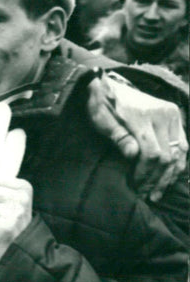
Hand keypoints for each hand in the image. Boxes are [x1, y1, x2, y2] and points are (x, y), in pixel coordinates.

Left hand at [87, 74, 187, 201]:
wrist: (107, 86)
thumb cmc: (101, 106)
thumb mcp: (101, 121)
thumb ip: (117, 137)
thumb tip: (133, 155)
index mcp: (143, 116)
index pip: (152, 153)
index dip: (145, 173)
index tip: (135, 185)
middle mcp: (163, 114)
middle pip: (168, 155)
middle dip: (157, 179)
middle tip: (147, 196)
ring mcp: (172, 114)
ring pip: (179, 152)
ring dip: (170, 175)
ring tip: (157, 192)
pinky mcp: (175, 115)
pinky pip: (182, 144)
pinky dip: (177, 162)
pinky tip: (167, 177)